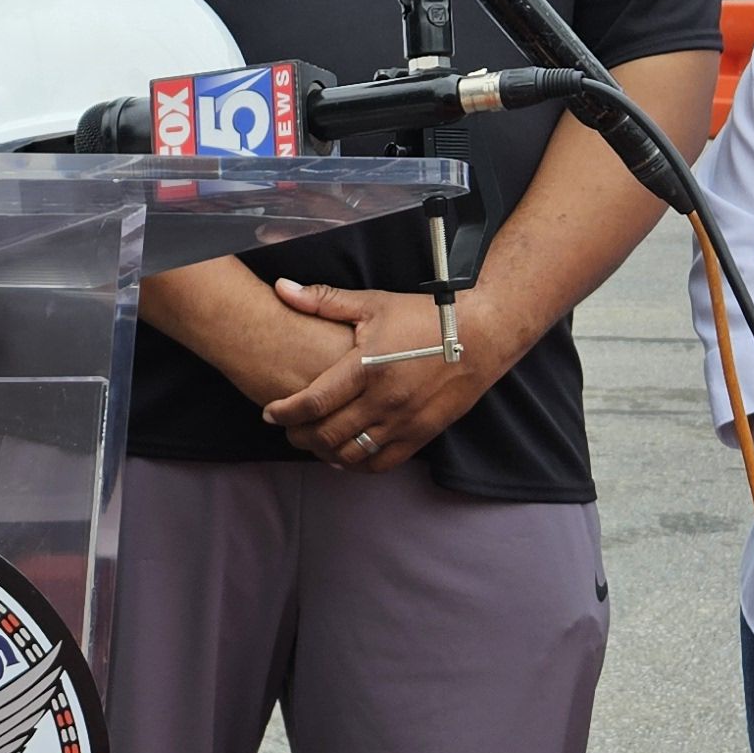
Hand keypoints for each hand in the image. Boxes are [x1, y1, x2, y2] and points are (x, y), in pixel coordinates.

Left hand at [255, 279, 517, 470]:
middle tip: (288, 429)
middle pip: (326, 434)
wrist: (483, 334)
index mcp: (367, 367)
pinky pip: (381, 463)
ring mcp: (404, 421)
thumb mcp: (373, 303)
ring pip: (351, 454)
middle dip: (298, 436)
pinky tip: (345, 455)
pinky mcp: (422, 434)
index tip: (270, 414)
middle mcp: (384, 400)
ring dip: (324, 452)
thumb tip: (281, 287)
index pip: (312, 402)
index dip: (284, 413)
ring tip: (313, 442)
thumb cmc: (424, 316)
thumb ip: (323, 300)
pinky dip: (357, 464)